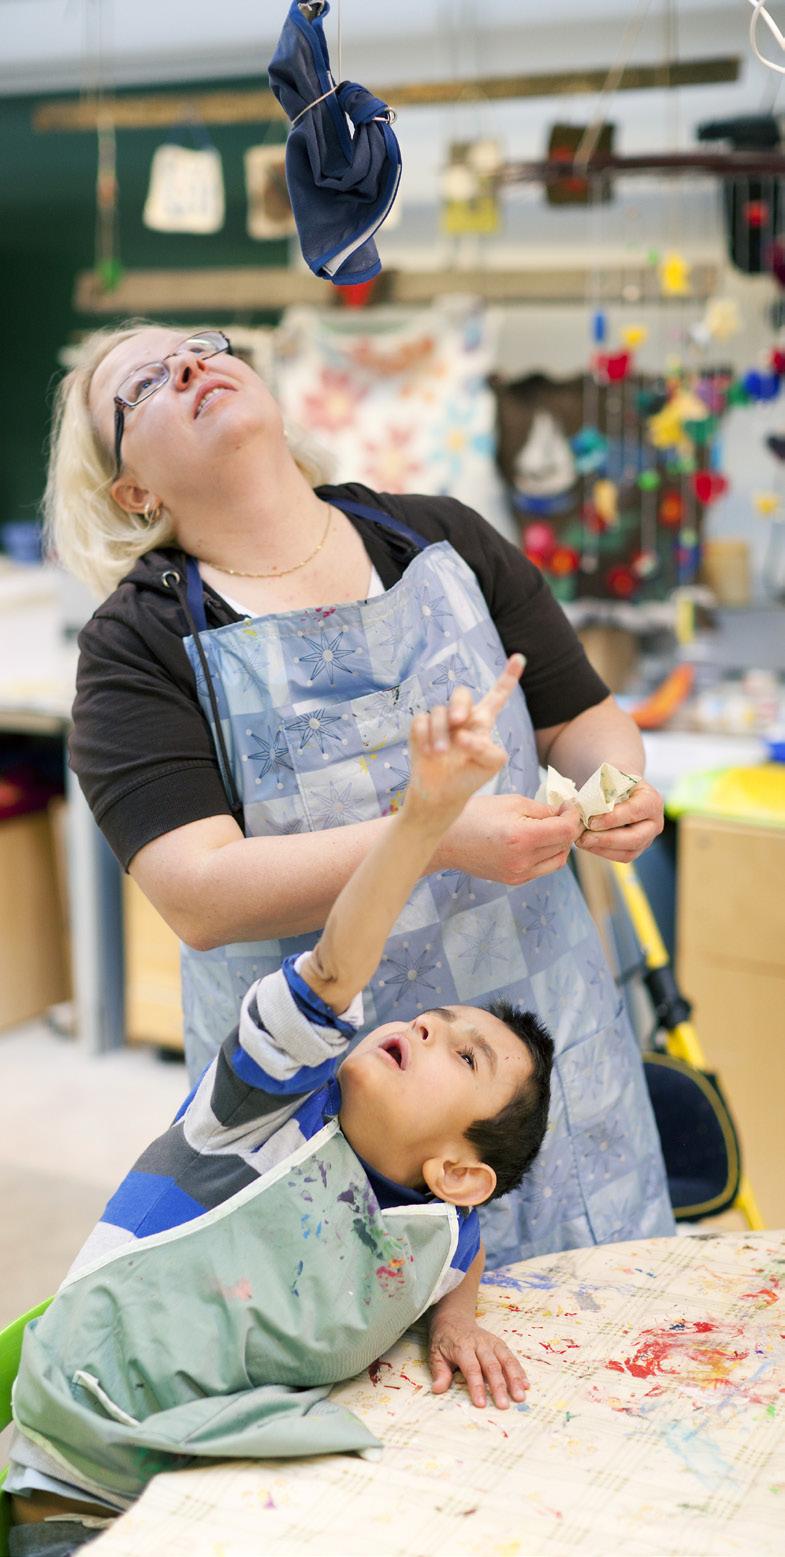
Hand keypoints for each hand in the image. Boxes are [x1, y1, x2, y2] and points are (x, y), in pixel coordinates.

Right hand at [405, 655, 523, 817]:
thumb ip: (487, 748)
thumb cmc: (470, 778)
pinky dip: (425, 737)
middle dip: (459, 704)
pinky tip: (429, 753)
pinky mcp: (420, 728)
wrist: (442, 795)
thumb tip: (461, 735)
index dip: (508, 677)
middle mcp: (461, 717)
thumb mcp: (491, 766)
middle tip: (458, 721)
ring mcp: (440, 722)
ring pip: (439, 711)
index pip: (497, 696)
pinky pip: (420, 720)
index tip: (519, 657)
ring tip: (441, 754)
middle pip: (461, 693)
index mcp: (483, 722)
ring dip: (440, 734)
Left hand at [428, 1316, 528, 1409]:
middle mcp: (480, 1344)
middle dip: (499, 1386)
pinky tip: (526, 1385)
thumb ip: (439, 1372)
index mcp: (462, 1346)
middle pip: (491, 1366)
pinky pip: (512, 1357)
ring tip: (520, 1396)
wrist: (454, 1319)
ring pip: (506, 1360)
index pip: (471, 1368)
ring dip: (514, 1379)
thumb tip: (438, 1389)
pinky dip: (520, 1371)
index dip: (477, 1386)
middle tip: (504, 1405)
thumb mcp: (435, 1353)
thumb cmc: (444, 1341)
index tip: (481, 1403)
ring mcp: (492, 1343)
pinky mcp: (500, 1344)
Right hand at [440, 792, 582, 884]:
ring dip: (560, 843)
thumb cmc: (473, 815)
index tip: (568, 805)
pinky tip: (535, 840)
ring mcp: (519, 874)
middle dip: (568, 827)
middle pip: (565, 846)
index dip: (573, 815)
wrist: (445, 841)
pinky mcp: (514, 880)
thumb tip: (562, 813)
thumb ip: (541, 809)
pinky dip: (546, 854)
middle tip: (560, 812)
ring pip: (557, 860)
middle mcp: (523, 861)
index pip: (566, 830)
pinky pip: (542, 868)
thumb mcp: (510, 802)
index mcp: (522, 837)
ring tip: (549, 827)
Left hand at [576, 779, 663, 861]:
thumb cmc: (612, 779)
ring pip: (628, 852)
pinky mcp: (636, 848)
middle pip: (635, 838)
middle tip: (583, 838)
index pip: (634, 812)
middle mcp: (654, 822)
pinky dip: (602, 852)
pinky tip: (587, 844)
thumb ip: (601, 791)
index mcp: (651, 800)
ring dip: (602, 849)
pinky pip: (620, 856)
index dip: (612, 819)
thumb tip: (585, 811)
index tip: (591, 821)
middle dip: (607, 839)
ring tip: (581, 841)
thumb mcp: (608, 777)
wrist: (616, 786)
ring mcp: (647, 838)